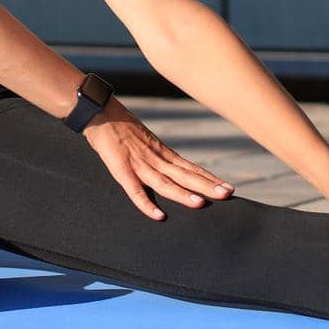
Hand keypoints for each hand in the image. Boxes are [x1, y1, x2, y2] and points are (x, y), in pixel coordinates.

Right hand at [81, 97, 234, 219]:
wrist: (101, 113)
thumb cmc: (122, 129)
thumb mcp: (147, 143)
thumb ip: (159, 158)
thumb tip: (175, 171)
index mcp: (163, 154)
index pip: (191, 168)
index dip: (209, 179)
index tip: (228, 188)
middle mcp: (156, 159)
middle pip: (185, 175)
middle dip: (207, 186)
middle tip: (228, 194)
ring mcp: (139, 164)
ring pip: (164, 183)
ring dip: (183, 194)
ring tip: (200, 203)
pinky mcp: (121, 169)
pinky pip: (135, 190)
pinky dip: (146, 203)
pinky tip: (158, 215)